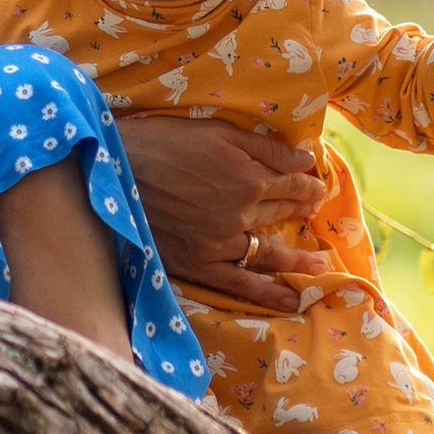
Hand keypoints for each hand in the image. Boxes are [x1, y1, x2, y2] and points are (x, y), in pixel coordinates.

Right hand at [117, 112, 327, 314]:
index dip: (308, 185)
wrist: (114, 171)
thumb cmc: (164, 142)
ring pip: (268, 252)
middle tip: (314, 213)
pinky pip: (240, 284)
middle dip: (300, 212)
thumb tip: (306, 160)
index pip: (290, 185)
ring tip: (319, 266)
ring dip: (297, 259)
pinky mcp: (198, 265)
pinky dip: (267, 294)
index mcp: (249, 178)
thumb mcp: (218, 132)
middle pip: (279, 214)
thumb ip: (266, 148)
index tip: (317, 188)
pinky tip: (290, 301)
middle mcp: (240, 214)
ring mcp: (220, 244)